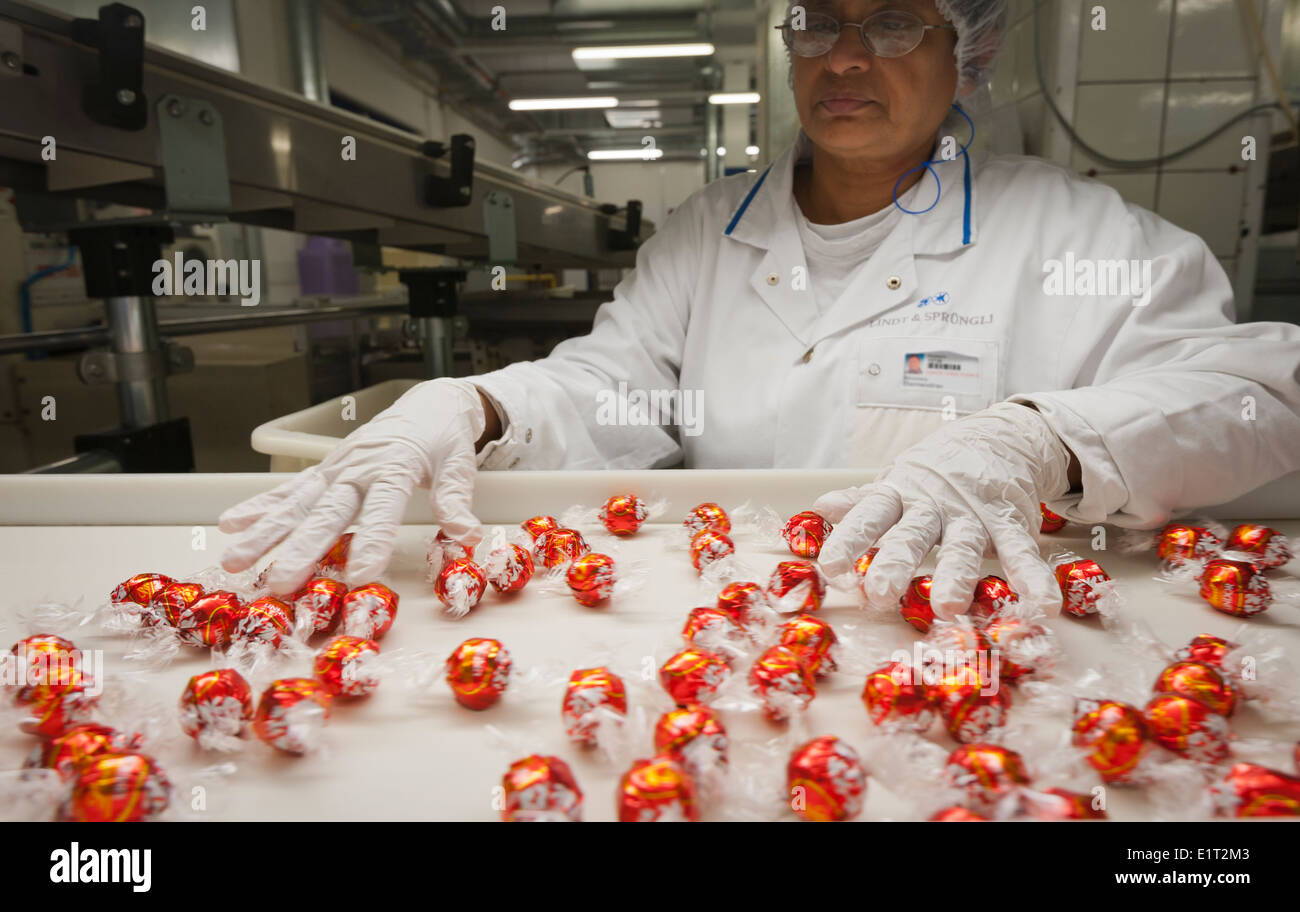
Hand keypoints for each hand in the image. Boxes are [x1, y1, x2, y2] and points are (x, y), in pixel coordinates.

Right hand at [218, 378, 487, 594]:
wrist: (427, 405)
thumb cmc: (444, 439)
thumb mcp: (459, 463)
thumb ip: (456, 498)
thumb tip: (466, 534)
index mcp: (395, 466)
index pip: (383, 507)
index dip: (372, 539)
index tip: (361, 574)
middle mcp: (357, 468)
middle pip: (327, 512)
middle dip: (301, 548)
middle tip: (280, 582)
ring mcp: (335, 470)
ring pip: (296, 504)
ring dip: (263, 533)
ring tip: (234, 561)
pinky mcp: (325, 472)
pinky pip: (288, 490)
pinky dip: (259, 507)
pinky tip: (231, 525)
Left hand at [815, 402, 1072, 618]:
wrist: (997, 439)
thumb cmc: (933, 475)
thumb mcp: (894, 484)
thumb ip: (861, 502)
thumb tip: (819, 509)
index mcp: (900, 497)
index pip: (869, 516)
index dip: (850, 540)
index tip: (830, 566)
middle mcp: (933, 507)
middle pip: (910, 536)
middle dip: (894, 563)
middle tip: (878, 593)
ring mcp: (973, 516)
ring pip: (962, 547)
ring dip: (955, 575)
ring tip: (947, 607)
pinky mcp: (1009, 524)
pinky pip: (1022, 553)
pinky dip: (1033, 580)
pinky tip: (1041, 607)